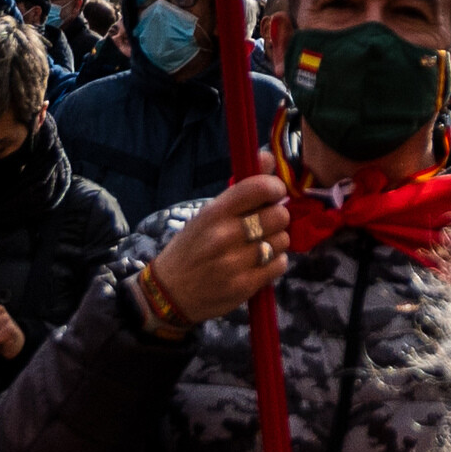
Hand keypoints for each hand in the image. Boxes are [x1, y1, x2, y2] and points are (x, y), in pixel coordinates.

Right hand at [145, 174, 292, 327]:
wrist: (168, 294)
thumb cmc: (189, 249)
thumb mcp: (206, 215)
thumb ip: (241, 189)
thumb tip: (269, 157)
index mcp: (214, 213)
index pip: (259, 187)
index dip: (275, 188)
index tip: (274, 194)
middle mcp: (224, 236)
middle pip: (279, 215)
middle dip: (277, 217)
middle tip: (266, 223)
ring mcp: (235, 263)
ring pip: (282, 240)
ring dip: (276, 241)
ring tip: (259, 245)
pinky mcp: (244, 287)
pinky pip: (280, 264)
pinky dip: (274, 262)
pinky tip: (259, 263)